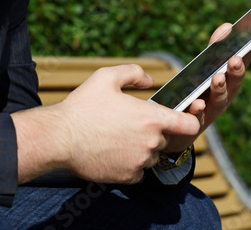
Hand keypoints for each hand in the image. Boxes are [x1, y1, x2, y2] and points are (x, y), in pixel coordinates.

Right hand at [12, 64, 200, 183]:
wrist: (60, 138)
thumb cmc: (83, 106)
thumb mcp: (107, 77)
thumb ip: (134, 73)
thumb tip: (150, 80)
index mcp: (152, 118)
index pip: (190, 125)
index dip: (189, 120)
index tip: (181, 119)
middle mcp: (151, 142)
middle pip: (167, 140)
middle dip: (156, 133)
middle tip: (133, 125)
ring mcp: (140, 162)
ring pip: (151, 157)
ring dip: (142, 149)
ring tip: (118, 137)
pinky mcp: (127, 177)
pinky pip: (138, 172)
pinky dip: (130, 164)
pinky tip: (113, 152)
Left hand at [162, 23, 250, 153]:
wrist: (178, 129)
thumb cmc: (198, 92)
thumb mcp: (206, 68)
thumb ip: (215, 48)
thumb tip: (227, 25)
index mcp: (230, 79)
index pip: (245, 59)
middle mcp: (225, 95)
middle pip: (234, 82)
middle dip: (237, 70)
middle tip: (235, 59)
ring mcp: (211, 110)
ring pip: (219, 100)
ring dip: (220, 89)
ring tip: (218, 78)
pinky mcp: (194, 122)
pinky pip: (197, 117)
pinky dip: (198, 110)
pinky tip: (197, 103)